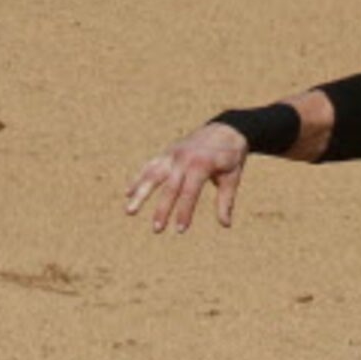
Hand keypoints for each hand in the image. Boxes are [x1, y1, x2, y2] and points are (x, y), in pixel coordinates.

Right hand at [124, 123, 250, 232]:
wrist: (225, 129)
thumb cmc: (230, 157)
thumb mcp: (232, 178)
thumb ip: (226, 201)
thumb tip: (226, 224)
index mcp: (202, 164)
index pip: (190, 192)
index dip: (185, 211)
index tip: (181, 230)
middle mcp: (184, 158)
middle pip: (169, 187)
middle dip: (162, 209)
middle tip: (157, 229)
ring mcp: (173, 154)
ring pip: (152, 175)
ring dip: (140, 193)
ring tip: (129, 211)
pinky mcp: (167, 153)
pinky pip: (150, 166)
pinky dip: (138, 179)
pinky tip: (128, 193)